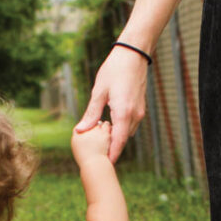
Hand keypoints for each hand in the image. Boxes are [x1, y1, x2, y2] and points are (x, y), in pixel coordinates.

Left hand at [75, 47, 147, 162]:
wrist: (134, 54)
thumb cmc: (114, 69)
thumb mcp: (99, 91)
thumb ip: (91, 113)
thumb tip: (80, 130)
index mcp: (123, 112)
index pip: (118, 141)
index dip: (111, 155)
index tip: (104, 166)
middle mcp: (134, 115)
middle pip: (123, 140)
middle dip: (111, 150)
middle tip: (98, 159)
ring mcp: (139, 112)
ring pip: (127, 133)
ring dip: (116, 140)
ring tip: (101, 146)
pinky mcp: (140, 108)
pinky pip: (129, 125)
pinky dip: (120, 130)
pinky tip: (109, 129)